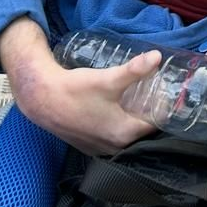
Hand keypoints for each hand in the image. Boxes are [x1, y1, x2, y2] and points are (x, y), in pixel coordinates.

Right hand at [0, 18, 161, 156]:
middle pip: (142, 130)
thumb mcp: (108, 79)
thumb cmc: (76, 90)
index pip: (156, 124)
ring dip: (133, 119)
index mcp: (125, 134)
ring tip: (135, 99)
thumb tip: (157, 57)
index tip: (164, 92)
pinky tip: (115, 109)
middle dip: (148, 112)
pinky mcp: (89, 146)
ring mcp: (101, 149)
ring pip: (127, 135)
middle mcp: (115, 147)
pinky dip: (117, 125)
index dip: (162, 107)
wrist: (41, 99)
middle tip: (151, 92)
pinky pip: (112, 138)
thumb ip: (135, 70)